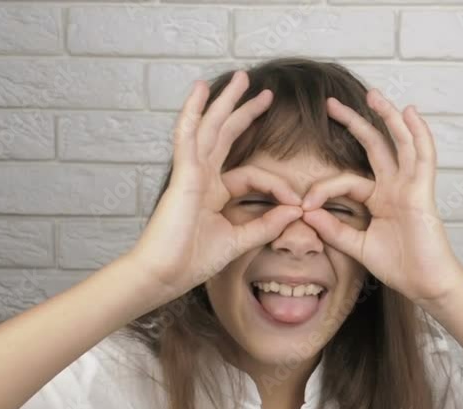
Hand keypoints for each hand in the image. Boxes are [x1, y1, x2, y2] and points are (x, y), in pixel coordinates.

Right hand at [126, 71, 303, 301]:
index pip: (252, 175)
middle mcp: (201, 177)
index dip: (278, 184)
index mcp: (212, 192)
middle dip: (244, 111)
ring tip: (239, 79)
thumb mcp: (238, 241)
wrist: (164, 275)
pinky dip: (193, 112)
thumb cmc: (192, 261)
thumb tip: (295, 210)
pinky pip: (187, 136)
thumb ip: (266, 226)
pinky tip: (200, 91)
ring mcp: (190, 173)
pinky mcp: (183, 175)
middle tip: (265, 92)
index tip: (298, 202)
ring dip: (223, 101)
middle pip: (224, 135)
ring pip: (209, 127)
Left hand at [298, 88, 462, 306]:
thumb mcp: (358, 247)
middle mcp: (396, 187)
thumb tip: (307, 214)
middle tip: (330, 103)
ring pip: (400, 142)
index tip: (303, 205)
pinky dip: (418, 133)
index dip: (323, 189)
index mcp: (381, 199)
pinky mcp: (423, 192)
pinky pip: (423, 157)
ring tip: (373, 95)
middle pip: (375, 145)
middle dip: (355, 122)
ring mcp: (411, 186)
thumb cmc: (400, 267)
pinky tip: (410, 113)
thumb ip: (335, 231)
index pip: (347, 180)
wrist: (425, 285)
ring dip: (387, 117)